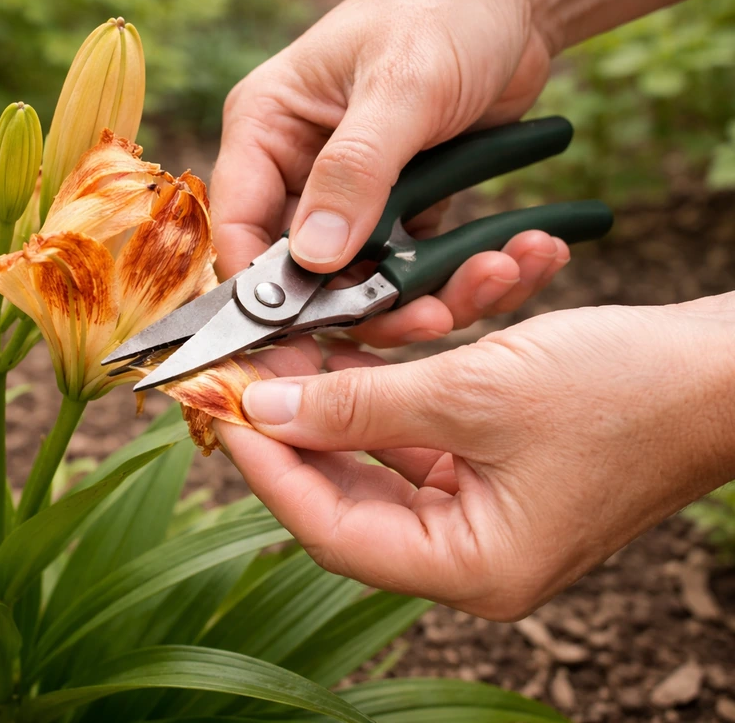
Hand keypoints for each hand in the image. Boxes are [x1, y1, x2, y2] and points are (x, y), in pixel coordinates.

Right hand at [211, 0, 569, 347]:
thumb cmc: (442, 12)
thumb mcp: (401, 84)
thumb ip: (355, 171)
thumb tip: (314, 259)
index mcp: (267, 131)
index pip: (238, 227)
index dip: (260, 295)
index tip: (298, 347)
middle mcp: (298, 172)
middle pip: (306, 275)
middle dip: (366, 309)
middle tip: (428, 323)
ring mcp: (351, 198)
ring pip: (366, 284)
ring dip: (428, 298)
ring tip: (496, 276)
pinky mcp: (400, 212)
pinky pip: (416, 269)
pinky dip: (461, 278)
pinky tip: (516, 258)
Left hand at [216, 297, 734, 619]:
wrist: (723, 366)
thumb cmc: (625, 390)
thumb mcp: (472, 392)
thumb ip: (359, 406)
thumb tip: (267, 410)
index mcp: (472, 566)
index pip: (331, 530)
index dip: (269, 467)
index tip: (223, 407)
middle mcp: (473, 551)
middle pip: (348, 494)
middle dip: (298, 425)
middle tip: (249, 371)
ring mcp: (486, 509)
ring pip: (380, 457)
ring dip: (345, 394)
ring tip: (300, 342)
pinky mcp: (498, 466)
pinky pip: (422, 431)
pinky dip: (397, 386)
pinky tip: (371, 341)